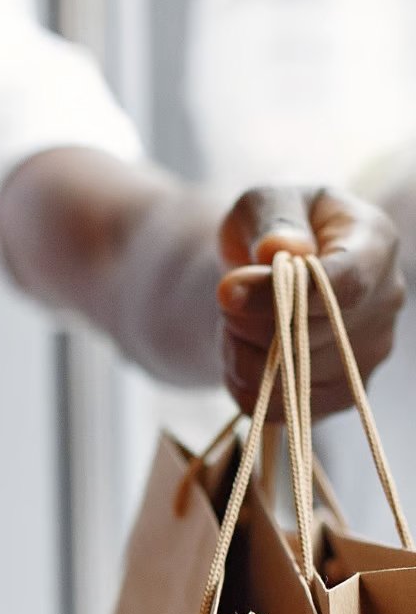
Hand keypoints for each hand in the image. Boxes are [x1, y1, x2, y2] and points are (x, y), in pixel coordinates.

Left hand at [216, 188, 402, 417]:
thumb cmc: (275, 227)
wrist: (273, 269)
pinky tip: (245, 350)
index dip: (286, 296)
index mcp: (375, 244)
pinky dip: (244, 381)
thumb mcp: (264, 204)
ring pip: (286, 378)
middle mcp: (385, 304)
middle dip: (246, 318)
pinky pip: (276, 408)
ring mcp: (367, 356)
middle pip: (305, 335)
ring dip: (241, 349)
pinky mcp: (341, 396)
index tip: (229, 290)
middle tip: (230, 291)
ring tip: (242, 318)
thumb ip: (271, 222)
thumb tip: (280, 251)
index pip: (345, 283)